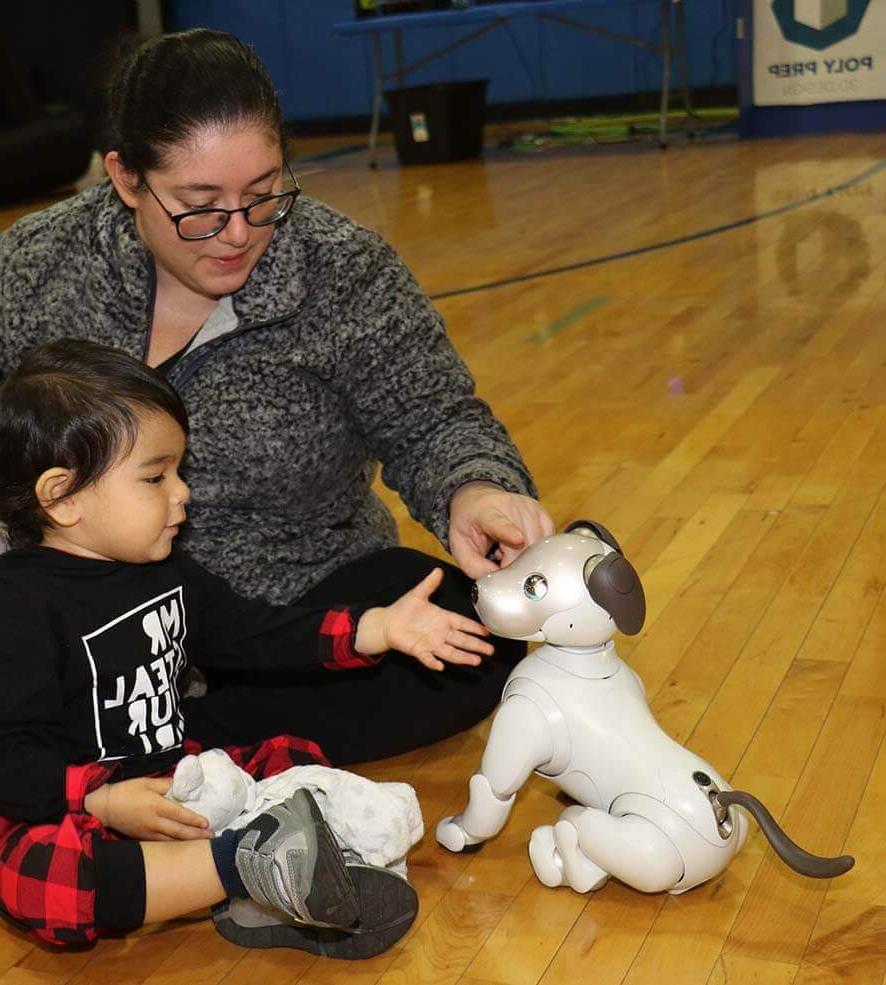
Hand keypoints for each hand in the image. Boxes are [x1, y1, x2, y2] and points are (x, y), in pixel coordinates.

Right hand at [85, 777, 212, 840]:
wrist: (105, 806)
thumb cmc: (127, 791)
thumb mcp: (147, 782)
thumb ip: (166, 784)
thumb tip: (182, 786)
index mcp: (156, 805)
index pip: (180, 814)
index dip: (194, 819)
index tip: (207, 823)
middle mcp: (154, 822)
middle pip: (178, 831)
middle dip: (196, 835)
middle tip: (211, 837)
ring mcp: (147, 833)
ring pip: (171, 841)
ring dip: (187, 842)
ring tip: (201, 843)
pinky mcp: (142, 838)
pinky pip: (161, 844)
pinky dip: (174, 845)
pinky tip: (183, 845)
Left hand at [355, 567, 493, 670]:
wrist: (387, 622)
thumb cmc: (404, 609)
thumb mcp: (418, 593)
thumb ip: (429, 583)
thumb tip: (438, 570)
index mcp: (442, 618)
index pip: (462, 623)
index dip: (475, 628)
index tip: (487, 632)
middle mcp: (440, 633)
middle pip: (462, 640)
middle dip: (476, 645)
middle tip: (490, 650)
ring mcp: (431, 643)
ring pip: (451, 652)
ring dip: (463, 657)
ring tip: (476, 661)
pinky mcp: (419, 650)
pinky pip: (428, 658)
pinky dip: (434, 662)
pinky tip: (441, 666)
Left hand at [448, 481, 555, 577]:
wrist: (478, 501)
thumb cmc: (469, 525)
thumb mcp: (460, 548)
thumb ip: (475, 568)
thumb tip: (499, 581)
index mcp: (486, 514)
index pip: (499, 524)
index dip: (509, 532)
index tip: (517, 539)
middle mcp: (511, 506)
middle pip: (523, 545)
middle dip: (513, 562)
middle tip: (499, 559)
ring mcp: (530, 509)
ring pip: (537, 546)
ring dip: (525, 557)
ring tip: (508, 549)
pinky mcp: (543, 514)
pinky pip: (546, 542)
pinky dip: (536, 551)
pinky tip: (522, 545)